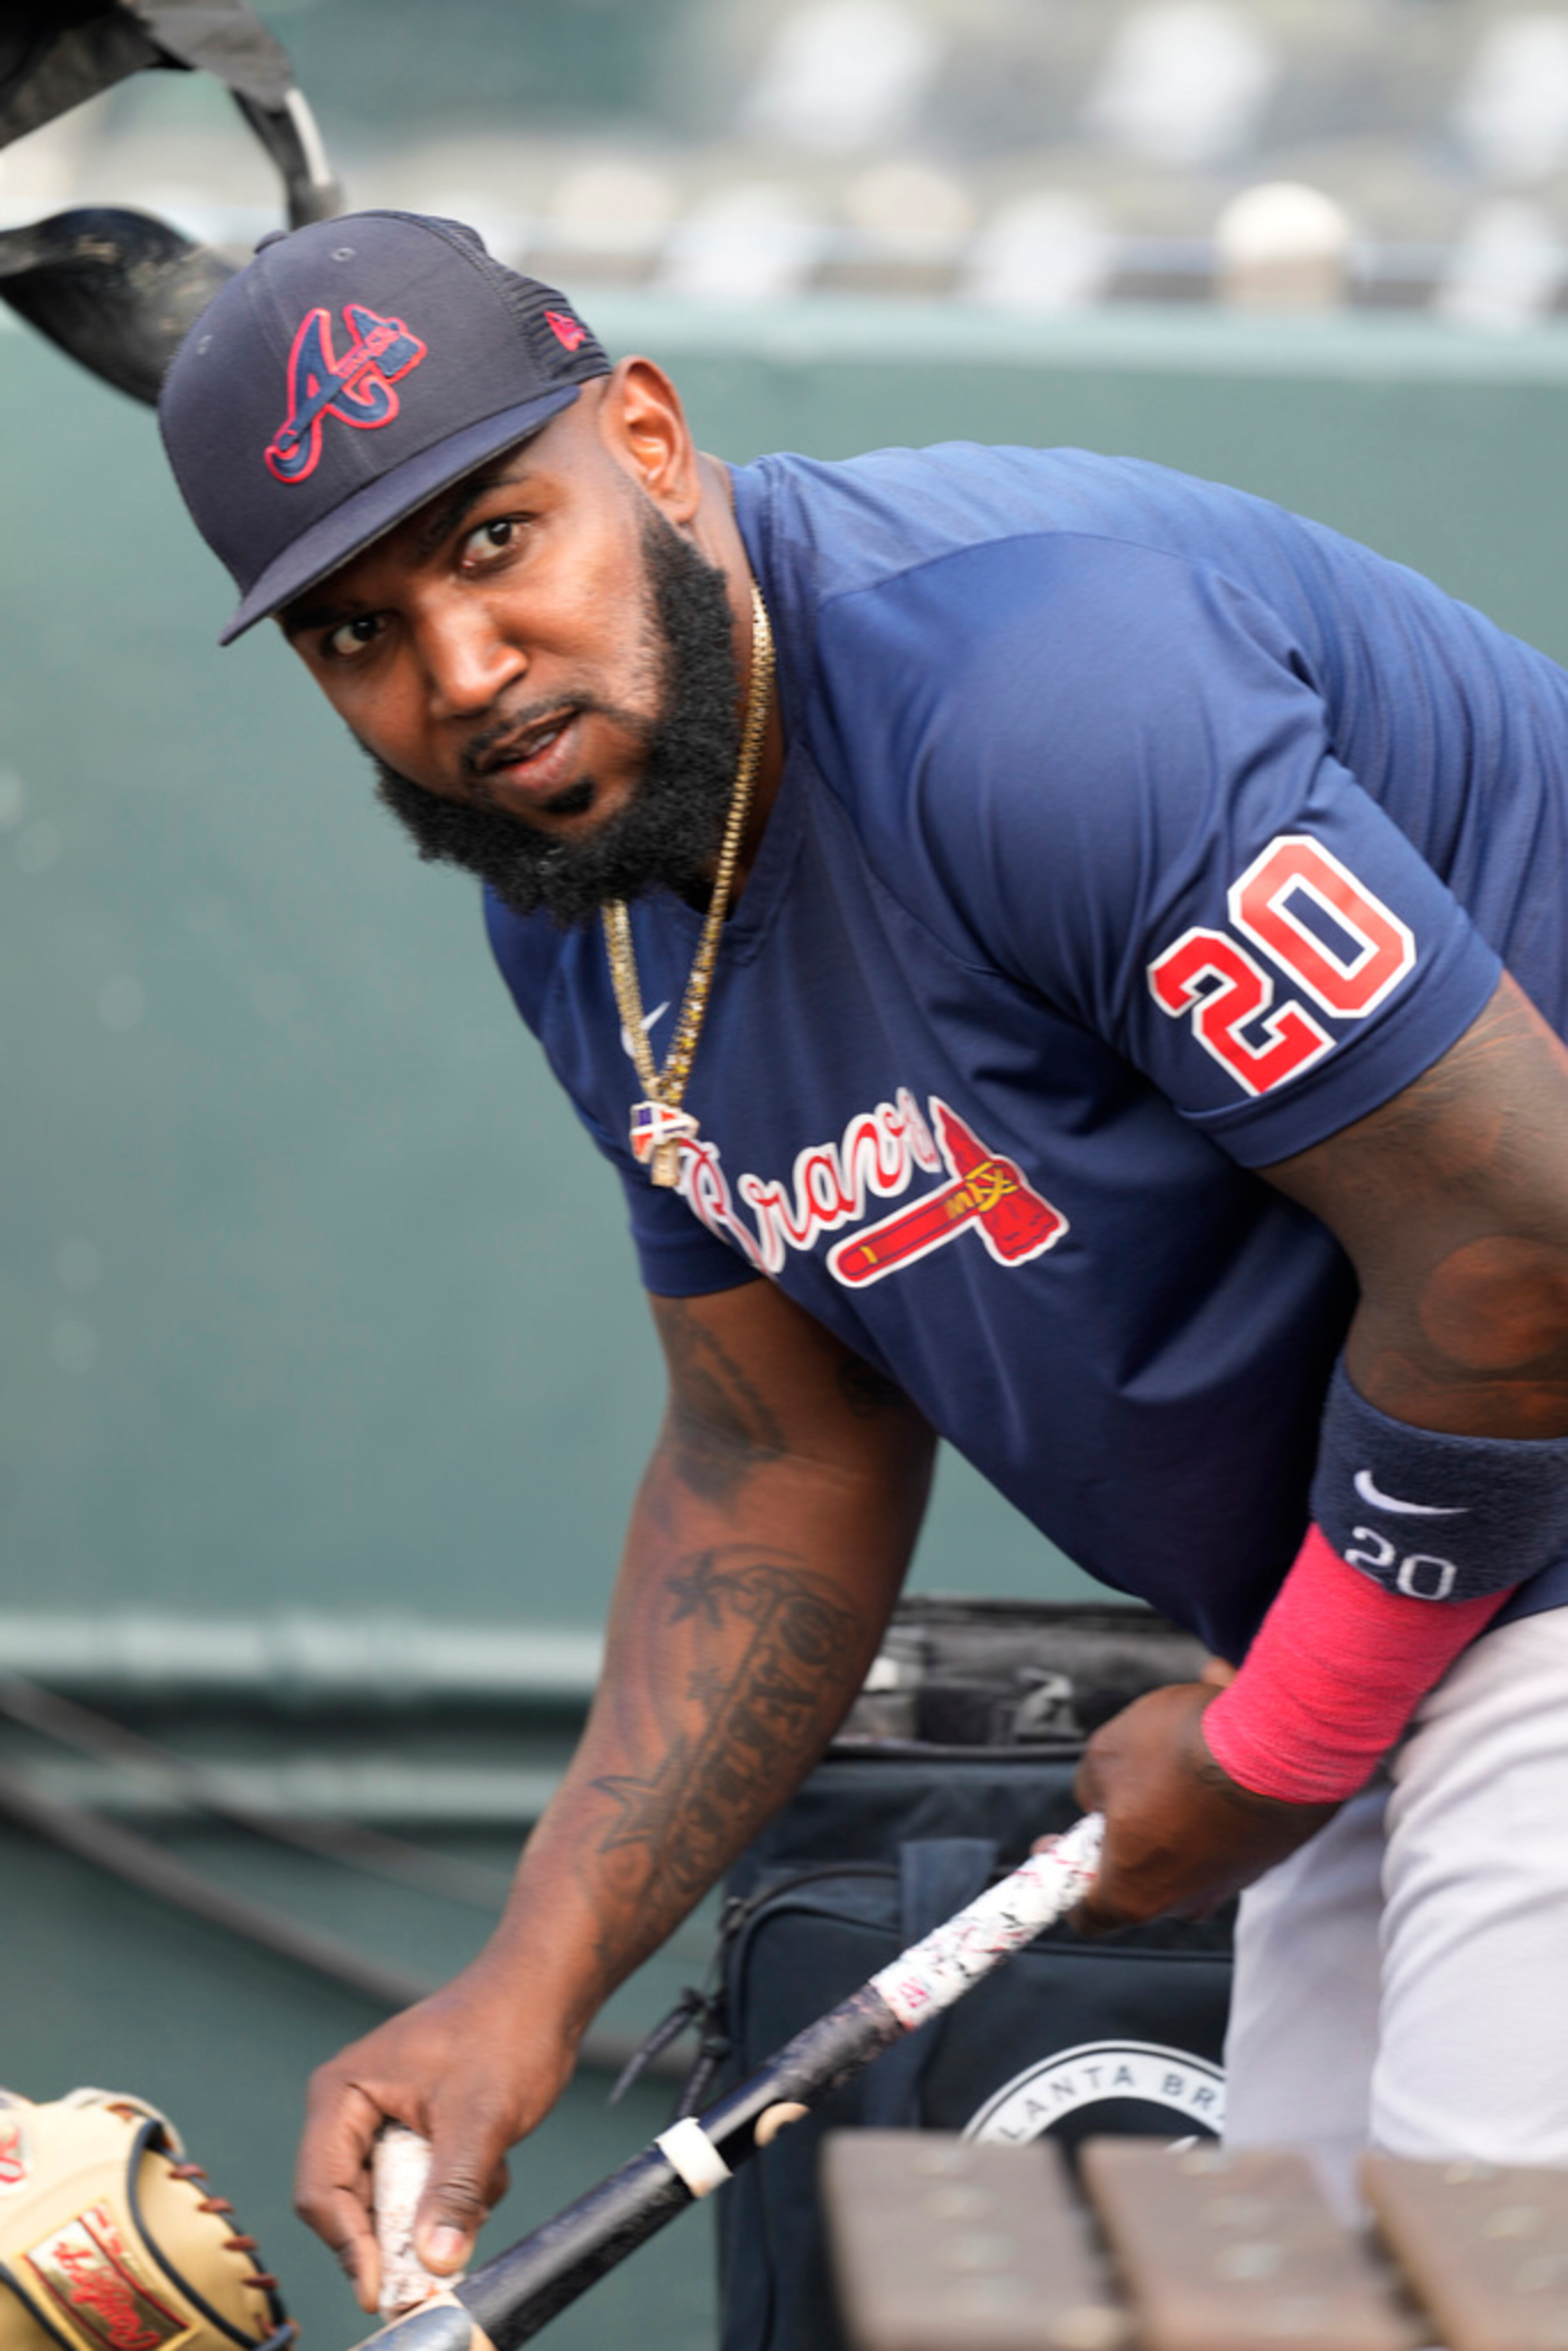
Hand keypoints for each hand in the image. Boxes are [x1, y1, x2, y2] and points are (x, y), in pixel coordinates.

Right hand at [294, 1950, 577, 2312]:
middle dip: (405, 2229)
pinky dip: (457, 2191)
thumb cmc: (506, 2032)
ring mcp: (384, 2116)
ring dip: (440, 2206)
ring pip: (395, 2199)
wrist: (544, 1992)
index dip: (349, 2247)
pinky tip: (492, 2164)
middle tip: (450, 2247)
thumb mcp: (481, 2118)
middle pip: (353, 2202)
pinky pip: (422, 2185)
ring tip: (486, 2175)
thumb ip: (453, 2191)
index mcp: (342, 2094)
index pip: (321, 2192)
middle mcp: (352, 2107)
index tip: (384, 2289)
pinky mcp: (416, 2126)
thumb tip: (436, 2262)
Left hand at [1067, 1681, 1337, 1933]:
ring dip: (1180, 1783)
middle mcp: (1188, 1898)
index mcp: (1135, 1892)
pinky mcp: (1269, 1850)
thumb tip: (1101, 1799)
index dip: (1063, 1879)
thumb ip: (1091, 1787)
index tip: (1052, 1845)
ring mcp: (1234, 1878)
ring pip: (1189, 1832)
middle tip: (1123, 1778)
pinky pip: (1230, 1814)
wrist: (1282, 1744)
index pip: (1088, 1914)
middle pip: (1142, 1868)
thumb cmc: (1182, 1753)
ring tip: (1184, 1722)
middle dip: (1128, 1820)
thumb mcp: (1104, 1756)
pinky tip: (1223, 1719)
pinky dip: (1221, 1776)